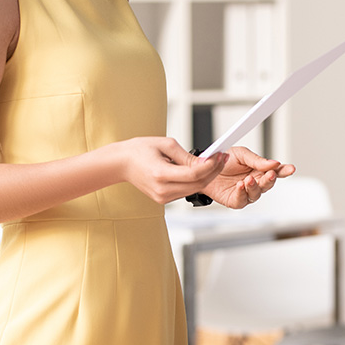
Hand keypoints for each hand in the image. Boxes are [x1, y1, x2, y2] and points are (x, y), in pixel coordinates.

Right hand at [115, 137, 229, 204]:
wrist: (122, 164)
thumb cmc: (140, 150)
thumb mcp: (165, 145)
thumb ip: (187, 156)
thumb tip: (206, 161)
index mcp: (160, 174)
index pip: (194, 174)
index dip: (210, 165)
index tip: (219, 155)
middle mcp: (162, 190)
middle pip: (197, 184)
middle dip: (213, 171)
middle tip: (222, 157)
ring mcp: (163, 197)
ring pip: (194, 189)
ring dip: (206, 176)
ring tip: (214, 161)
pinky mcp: (164, 199)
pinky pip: (186, 191)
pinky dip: (195, 181)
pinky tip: (200, 170)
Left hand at [202, 146, 295, 208]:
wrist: (204, 169)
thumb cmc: (223, 160)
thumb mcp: (240, 154)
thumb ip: (257, 160)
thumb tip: (274, 163)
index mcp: (259, 169)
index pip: (275, 171)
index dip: (284, 170)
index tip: (291, 168)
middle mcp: (255, 182)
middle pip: (268, 184)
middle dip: (270, 180)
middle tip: (269, 174)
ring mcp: (246, 193)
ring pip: (257, 194)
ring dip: (255, 187)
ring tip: (248, 179)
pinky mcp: (236, 201)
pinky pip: (242, 200)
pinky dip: (242, 193)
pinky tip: (240, 186)